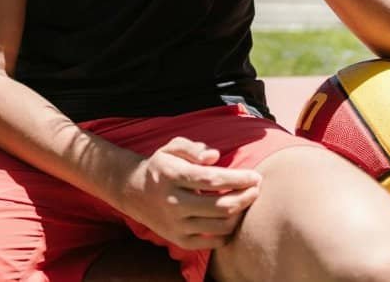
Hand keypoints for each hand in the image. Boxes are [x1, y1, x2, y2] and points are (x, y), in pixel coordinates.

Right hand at [116, 137, 261, 250]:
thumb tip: (214, 156)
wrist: (132, 191)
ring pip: (219, 225)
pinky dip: (227, 233)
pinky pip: (211, 242)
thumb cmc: (161, 166)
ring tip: (245, 202)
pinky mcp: (178, 239)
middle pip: (220, 205)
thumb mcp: (172, 148)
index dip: (238, 179)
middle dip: (245, 197)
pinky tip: (231, 219)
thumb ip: (193, 148)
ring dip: (239, 214)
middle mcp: (172, 202)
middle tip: (256, 189)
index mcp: (172, 176)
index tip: (255, 177)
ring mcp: (175, 224)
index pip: (212, 179)